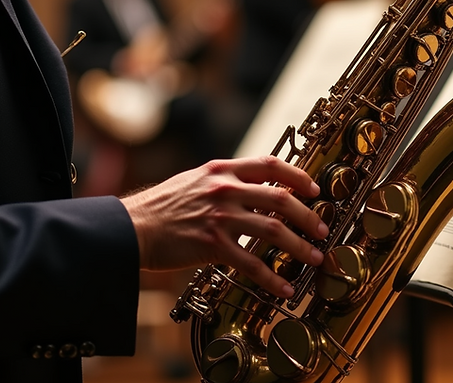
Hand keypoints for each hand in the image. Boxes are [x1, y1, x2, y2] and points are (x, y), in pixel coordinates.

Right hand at [119, 156, 327, 297]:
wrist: (130, 227)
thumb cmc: (160, 206)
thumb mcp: (194, 180)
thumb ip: (224, 181)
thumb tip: (255, 187)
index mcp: (221, 170)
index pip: (270, 164)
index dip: (298, 175)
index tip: (315, 189)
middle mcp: (224, 190)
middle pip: (280, 198)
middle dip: (308, 215)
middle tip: (322, 228)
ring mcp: (220, 217)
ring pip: (273, 231)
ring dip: (299, 246)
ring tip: (314, 258)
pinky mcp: (212, 246)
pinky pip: (251, 264)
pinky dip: (272, 278)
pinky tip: (284, 288)